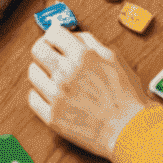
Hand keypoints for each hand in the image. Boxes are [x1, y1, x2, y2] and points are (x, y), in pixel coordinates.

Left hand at [28, 23, 152, 159]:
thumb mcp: (113, 59)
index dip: (53, 35)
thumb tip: (71, 34)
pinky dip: (40, 95)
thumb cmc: (126, 96)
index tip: (54, 41)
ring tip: (52, 79)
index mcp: (82, 56)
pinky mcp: (53, 116)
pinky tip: (51, 96)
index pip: (52, 33)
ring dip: (41, 72)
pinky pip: (33, 98)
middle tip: (49, 57)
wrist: (129, 129)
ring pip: (33, 73)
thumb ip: (90, 42)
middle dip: (43, 50)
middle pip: (37, 49)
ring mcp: (57, 95)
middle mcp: (66, 72)